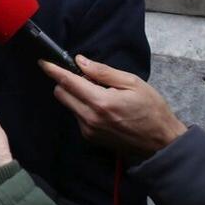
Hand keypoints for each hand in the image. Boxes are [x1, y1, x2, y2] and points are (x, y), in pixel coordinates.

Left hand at [42, 55, 186, 158]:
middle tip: (87, 78)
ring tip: (102, 95)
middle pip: (61, 94)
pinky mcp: (90, 138)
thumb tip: (80, 62)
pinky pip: (78, 116)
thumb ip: (103, 72)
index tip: (43, 62)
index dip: (54, 70)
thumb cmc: (152, 110)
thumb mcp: (132, 83)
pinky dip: (83, 108)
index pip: (68, 82)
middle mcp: (90, 118)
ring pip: (69, 105)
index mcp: (101, 102)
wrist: (161, 142)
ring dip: (77, 96)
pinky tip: (103, 108)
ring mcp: (88, 130)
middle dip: (66, 82)